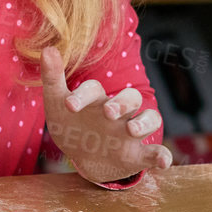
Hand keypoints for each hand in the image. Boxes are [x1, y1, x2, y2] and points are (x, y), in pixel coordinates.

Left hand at [40, 45, 170, 183]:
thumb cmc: (72, 126)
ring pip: (150, 118)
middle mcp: (119, 112)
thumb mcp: (58, 105)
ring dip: (144, 123)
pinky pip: (156, 152)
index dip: (83, 95)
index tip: (69, 106)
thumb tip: (47, 49)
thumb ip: (53, 79)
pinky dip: (163, 156)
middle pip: (130, 97)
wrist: (84, 159)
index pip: (95, 89)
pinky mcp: (139, 154)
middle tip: (108, 112)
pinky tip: (164, 162)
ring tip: (132, 131)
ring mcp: (132, 132)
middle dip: (120, 103)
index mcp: (97, 99)